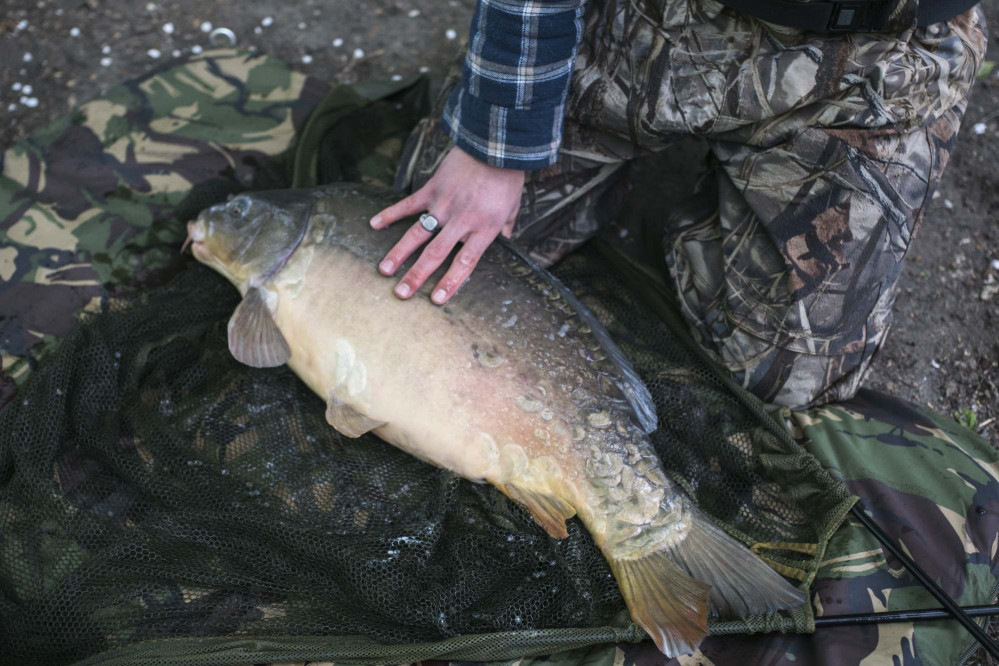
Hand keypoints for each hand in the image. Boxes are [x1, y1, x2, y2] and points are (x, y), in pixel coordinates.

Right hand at [369, 146, 524, 304]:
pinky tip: (374, 224)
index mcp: (484, 229)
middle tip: (401, 294)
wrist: (496, 144)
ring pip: (418, 233)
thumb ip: (506, 226)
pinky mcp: (432, 188)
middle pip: (435, 254)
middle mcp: (461, 220)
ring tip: (384, 270)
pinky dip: (390, 213)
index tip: (436, 300)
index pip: (465, 263)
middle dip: (417, 276)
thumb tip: (507, 238)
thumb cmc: (507, 177)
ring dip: (399, 253)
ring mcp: (444, 204)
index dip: (450, 282)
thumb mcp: (513, 206)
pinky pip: (408, 204)